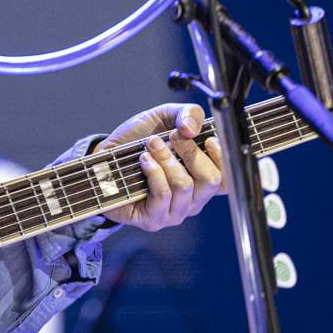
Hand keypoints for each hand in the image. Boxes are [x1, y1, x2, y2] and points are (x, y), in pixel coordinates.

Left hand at [100, 104, 223, 231]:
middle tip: (172, 136)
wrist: (104, 157)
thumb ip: (187, 114)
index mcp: (201, 180)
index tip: (208, 138)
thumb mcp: (164, 117)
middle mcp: (193, 199)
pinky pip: (163, 194)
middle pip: (211, 180)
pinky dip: (153, 171)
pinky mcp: (154, 219)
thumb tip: (193, 128)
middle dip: (190, 151)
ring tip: (151, 145)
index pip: (229, 179)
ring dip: (166, 158)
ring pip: (184, 185)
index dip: (223, 158)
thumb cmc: (137, 140)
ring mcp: (174, 212)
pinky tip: (144, 160)